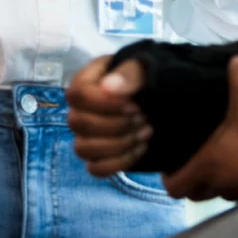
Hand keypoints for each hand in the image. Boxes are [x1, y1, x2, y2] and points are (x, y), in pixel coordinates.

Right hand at [66, 56, 151, 176]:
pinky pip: (96, 169)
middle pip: (78, 123)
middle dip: (115, 124)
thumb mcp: (144, 68)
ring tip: (145, 132)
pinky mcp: (96, 156)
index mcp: (85, 81)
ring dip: (119, 144)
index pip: (77, 94)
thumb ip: (129, 73)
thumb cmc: (147, 79)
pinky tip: (141, 148)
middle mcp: (79, 109)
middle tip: (141, 117)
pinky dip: (120, 162)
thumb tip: (108, 86)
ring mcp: (85, 135)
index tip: (132, 103)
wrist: (160, 99)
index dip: (103, 103)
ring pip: (83, 149)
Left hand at [162, 55, 237, 202]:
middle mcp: (223, 186)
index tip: (170, 165)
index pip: (175, 187)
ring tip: (228, 157)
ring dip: (223, 180)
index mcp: (209, 165)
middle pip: (198, 193)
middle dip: (195, 180)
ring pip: (224, 192)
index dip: (169, 177)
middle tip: (198, 159)